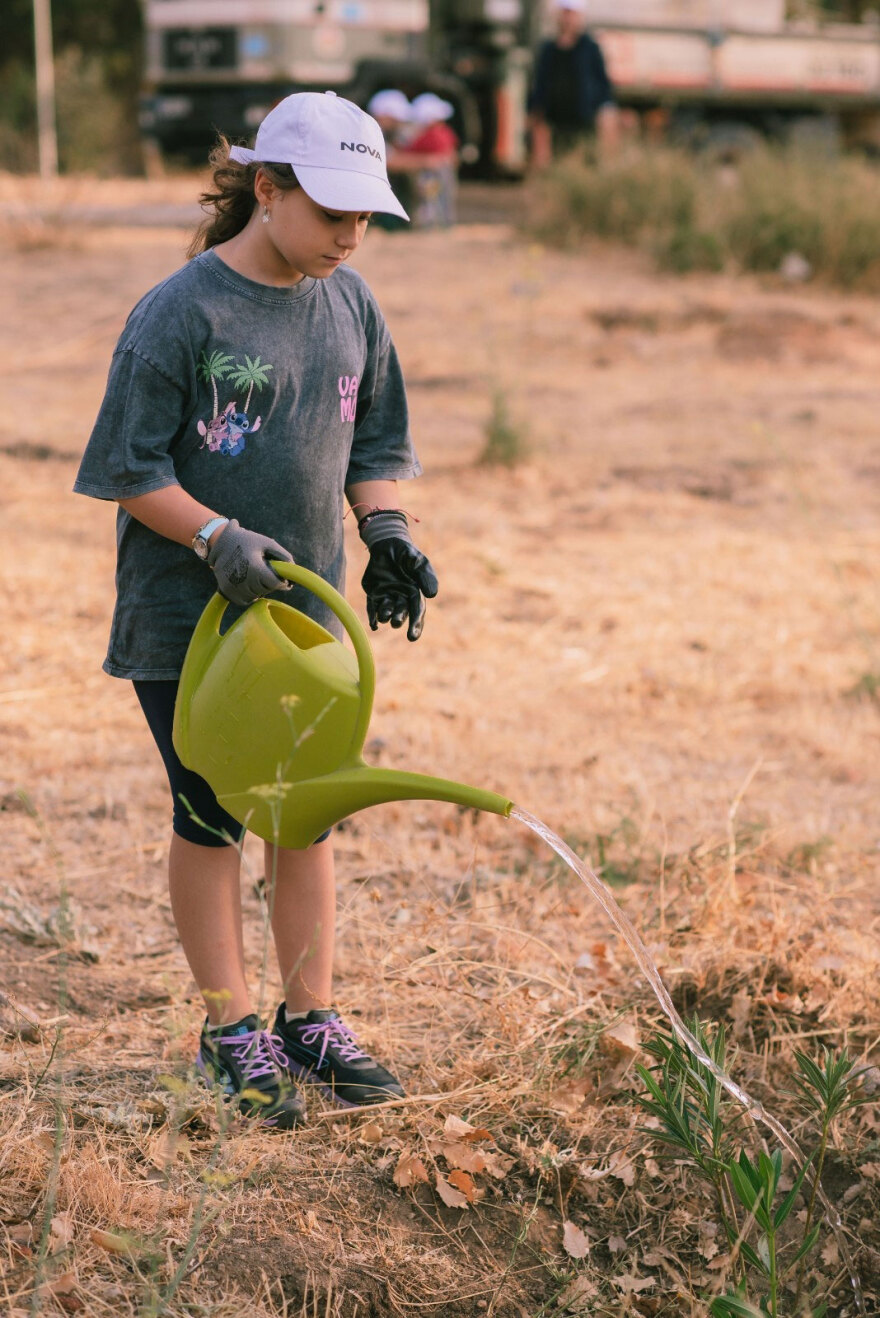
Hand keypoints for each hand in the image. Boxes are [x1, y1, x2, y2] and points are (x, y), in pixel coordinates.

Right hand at [207, 518, 292, 606]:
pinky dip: (249, 594)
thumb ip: (283, 555)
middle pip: (266, 590)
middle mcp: (242, 579)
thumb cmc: (247, 540)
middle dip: (269, 583)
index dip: (282, 582)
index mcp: (254, 567)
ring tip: (254, 574)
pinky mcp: (226, 590)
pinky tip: (248, 582)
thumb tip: (294, 570)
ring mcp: (233, 586)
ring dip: (259, 589)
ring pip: (256, 596)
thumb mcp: (267, 543)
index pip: (275, 584)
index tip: (283, 579)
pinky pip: (245, 600)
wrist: (220, 541)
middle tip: (264, 570)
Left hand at [358, 511, 437, 641]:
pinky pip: (372, 608)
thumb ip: (425, 576)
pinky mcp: (374, 594)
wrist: (388, 543)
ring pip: (386, 611)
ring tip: (384, 616)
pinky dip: (372, 617)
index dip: (415, 624)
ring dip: (385, 615)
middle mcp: (402, 598)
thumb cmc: (407, 554)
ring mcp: (387, 597)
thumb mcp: (418, 561)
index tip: (412, 636)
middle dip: (399, 619)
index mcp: (415, 593)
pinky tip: (373, 624)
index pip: (417, 611)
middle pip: (401, 613)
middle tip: (396, 623)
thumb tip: (432, 595)